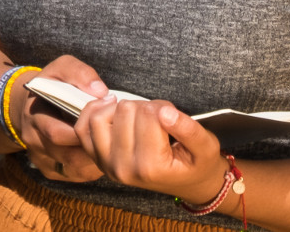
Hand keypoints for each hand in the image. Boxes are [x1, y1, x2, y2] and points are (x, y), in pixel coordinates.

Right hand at [15, 56, 106, 183]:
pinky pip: (75, 175)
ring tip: (112, 145)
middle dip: (95, 147)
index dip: (84, 129)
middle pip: (68, 156)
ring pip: (74, 169)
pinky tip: (101, 153)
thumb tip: (101, 92)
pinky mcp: (51, 170)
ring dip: (96, 160)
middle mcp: (35, 141)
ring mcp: (42, 159)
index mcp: (34, 116)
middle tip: (115, 136)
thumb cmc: (52, 85)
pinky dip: (91, 167)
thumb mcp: (61, 68)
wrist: (32, 104)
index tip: (106, 116)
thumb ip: (80, 73)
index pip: (56, 133)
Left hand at [76, 96, 227, 202]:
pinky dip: (94, 112)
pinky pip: (83, 128)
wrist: (188, 183)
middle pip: (125, 110)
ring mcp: (106, 164)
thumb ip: (189, 129)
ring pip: (101, 115)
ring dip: (121, 108)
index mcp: (151, 167)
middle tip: (159, 120)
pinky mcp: (97, 159)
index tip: (173, 117)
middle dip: (144, 107)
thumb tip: (165, 112)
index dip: (164, 107)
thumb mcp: (206, 147)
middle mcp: (124, 168)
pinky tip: (112, 107)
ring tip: (140, 117)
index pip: (149, 114)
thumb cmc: (197, 163)